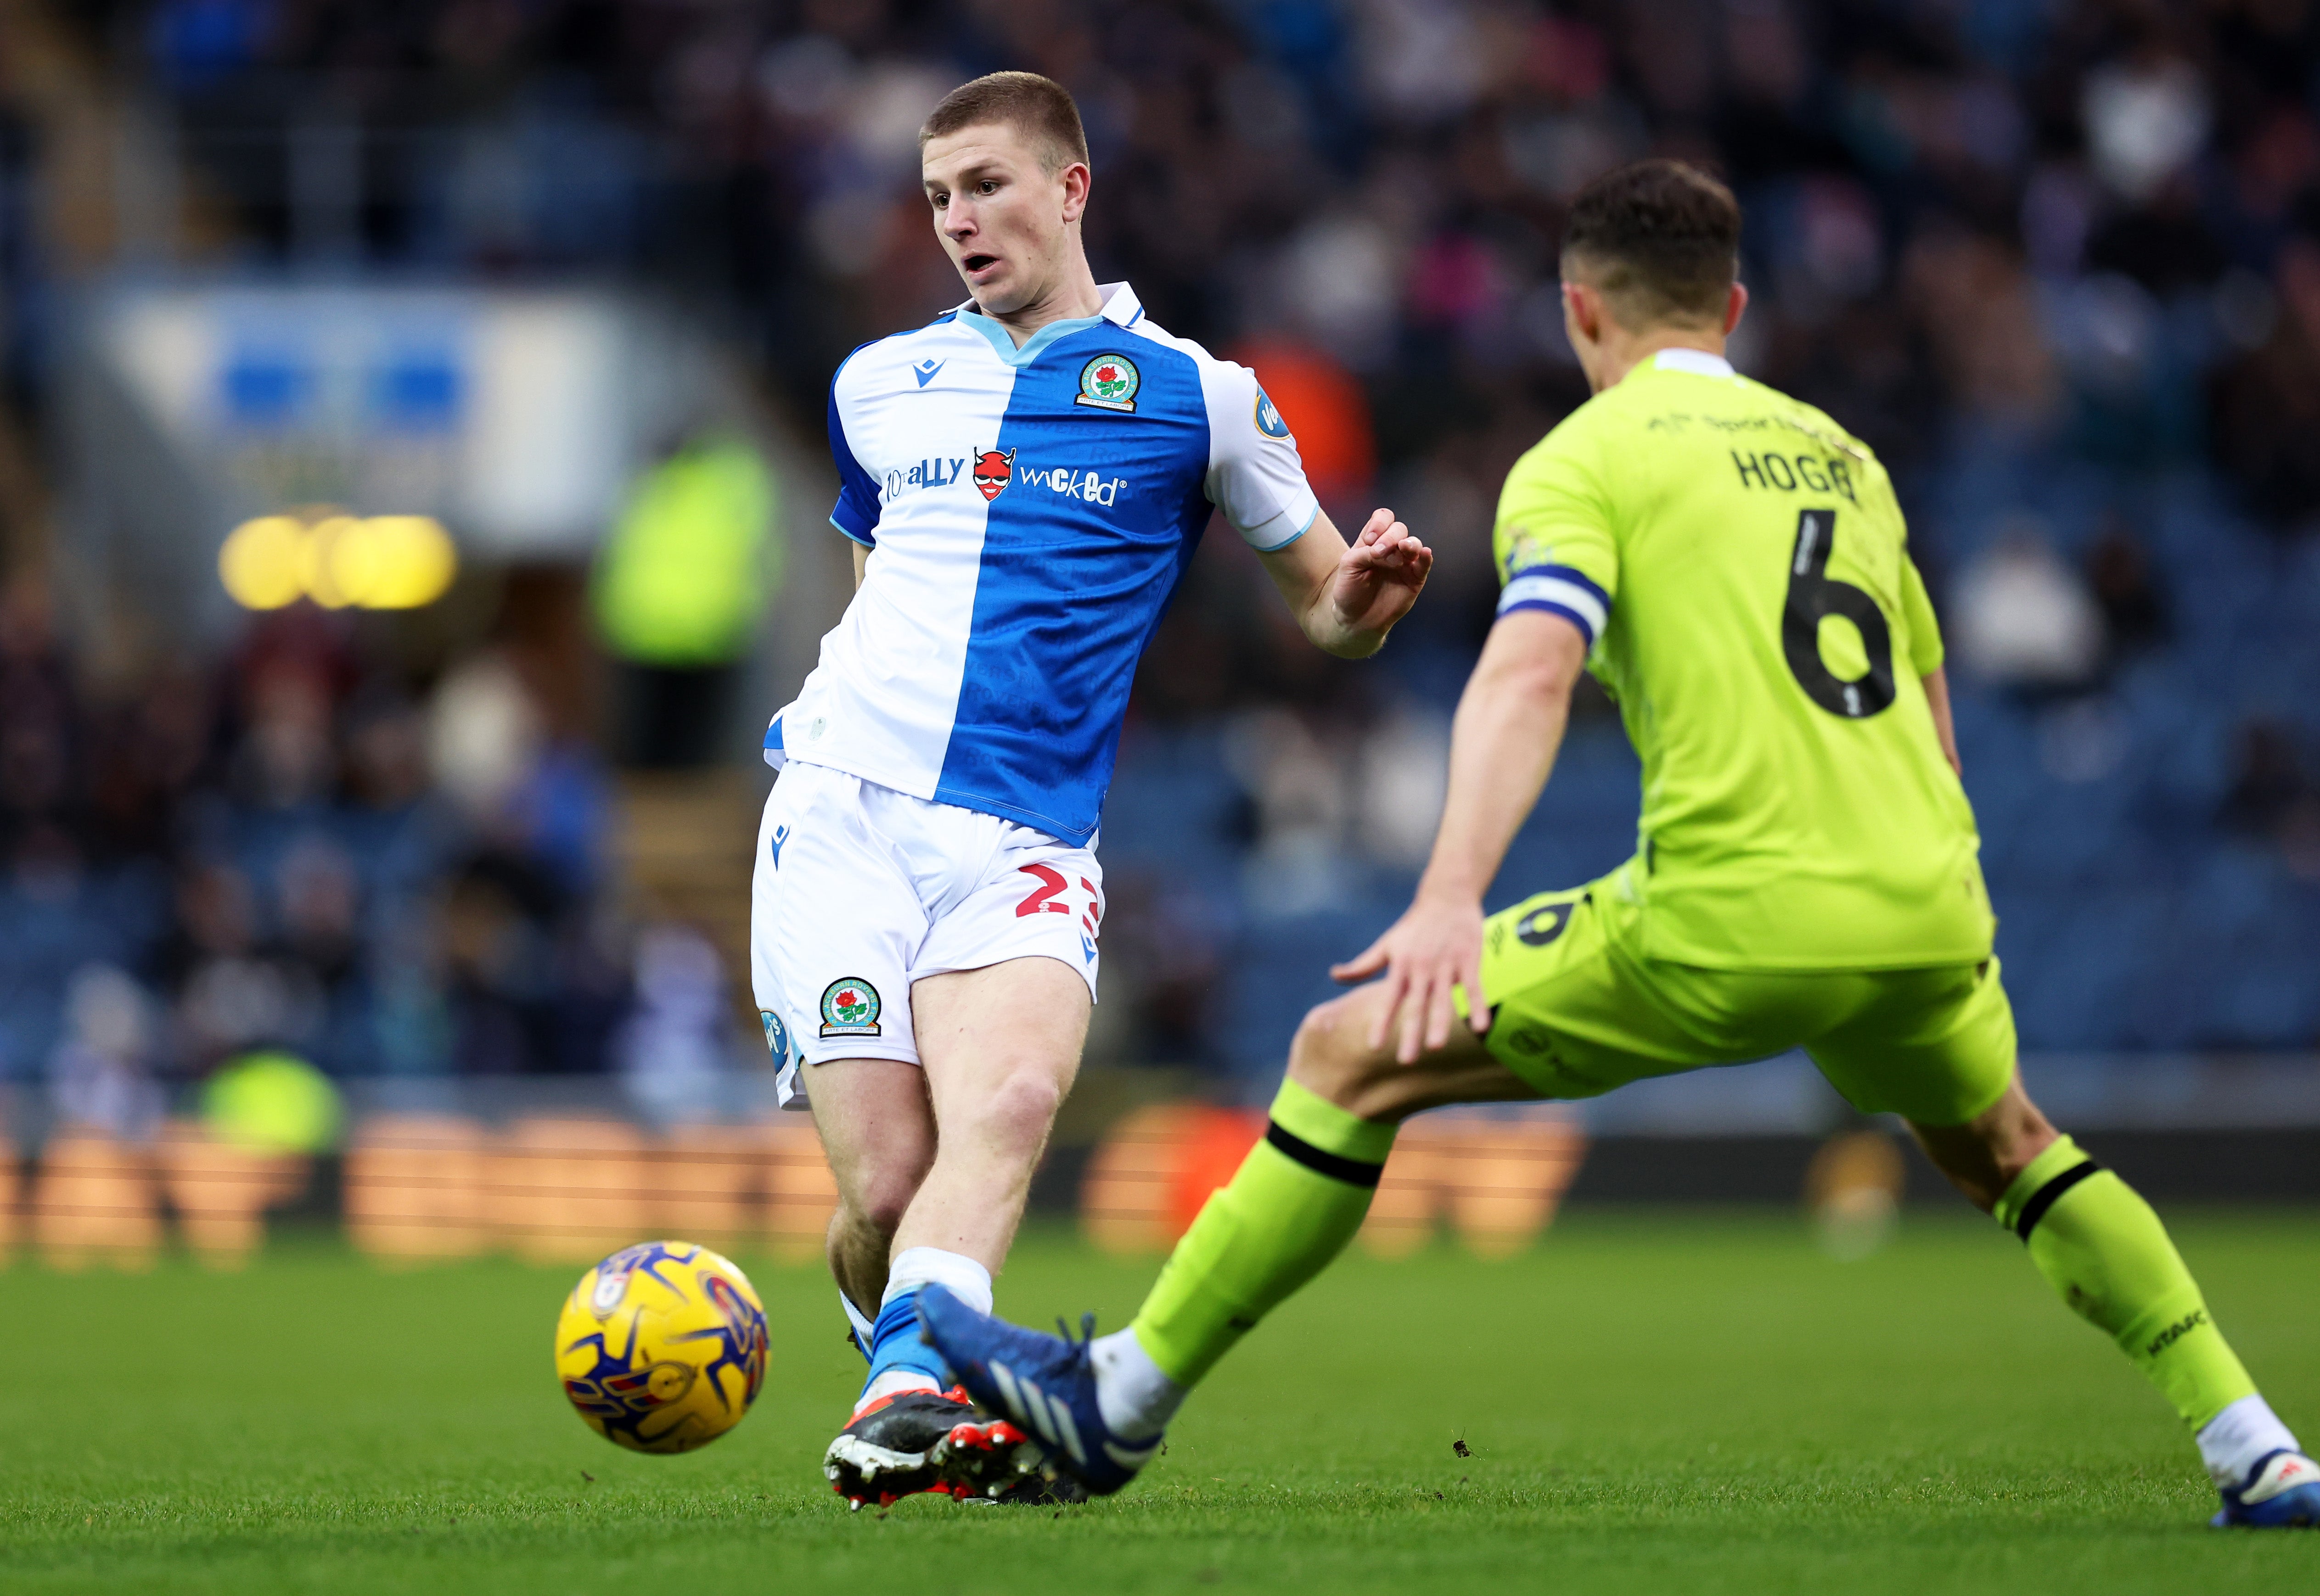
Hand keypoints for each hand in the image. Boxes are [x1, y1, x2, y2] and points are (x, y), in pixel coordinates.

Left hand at [1327, 508, 1432, 638]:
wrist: (1356, 619)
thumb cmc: (1349, 590)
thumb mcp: (1349, 565)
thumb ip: (1365, 551)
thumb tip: (1389, 550)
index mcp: (1373, 541)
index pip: (1383, 518)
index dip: (1379, 523)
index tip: (1371, 539)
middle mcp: (1390, 549)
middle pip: (1399, 529)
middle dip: (1390, 537)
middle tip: (1379, 553)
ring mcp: (1404, 563)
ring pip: (1413, 543)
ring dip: (1408, 544)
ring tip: (1402, 551)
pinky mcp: (1415, 579)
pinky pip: (1424, 564)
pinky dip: (1425, 557)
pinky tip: (1424, 553)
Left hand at [1329, 883, 1488, 1063]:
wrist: (1447, 896)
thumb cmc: (1414, 925)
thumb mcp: (1387, 944)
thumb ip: (1363, 965)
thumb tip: (1334, 975)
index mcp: (1401, 966)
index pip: (1388, 999)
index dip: (1381, 1022)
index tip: (1374, 1046)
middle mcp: (1421, 968)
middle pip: (1415, 1005)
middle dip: (1411, 1033)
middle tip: (1406, 1061)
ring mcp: (1446, 964)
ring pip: (1443, 998)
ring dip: (1440, 1023)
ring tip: (1436, 1046)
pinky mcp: (1469, 960)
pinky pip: (1474, 987)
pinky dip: (1477, 1006)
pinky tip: (1481, 1027)